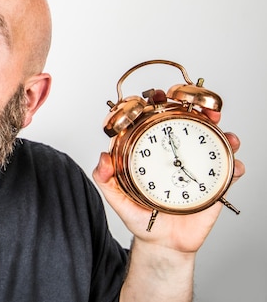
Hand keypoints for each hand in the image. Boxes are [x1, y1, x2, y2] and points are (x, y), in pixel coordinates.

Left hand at [92, 108, 244, 252]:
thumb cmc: (141, 216)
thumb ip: (105, 178)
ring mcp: (197, 167)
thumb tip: (103, 158)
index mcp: (153, 152)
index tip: (160, 95)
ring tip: (225, 134)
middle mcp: (177, 155)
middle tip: (201, 110)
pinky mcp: (214, 185)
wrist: (162, 243)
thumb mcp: (117, 196)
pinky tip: (233, 165)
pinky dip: (236, 165)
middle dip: (199, 110)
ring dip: (224, 134)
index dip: (159, 104)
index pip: (157, 121)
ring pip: (215, 143)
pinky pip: (230, 171)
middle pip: (191, 124)